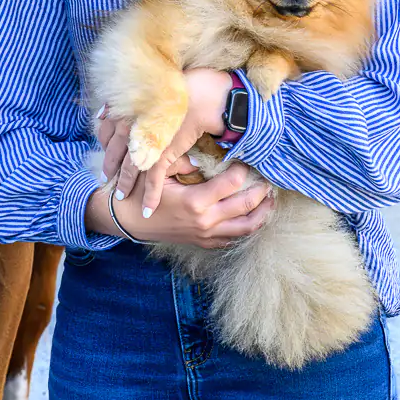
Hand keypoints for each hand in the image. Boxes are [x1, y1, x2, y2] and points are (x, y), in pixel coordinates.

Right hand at [93, 164, 274, 250]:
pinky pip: (233, 239)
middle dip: (262, 192)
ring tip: (271, 201)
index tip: (246, 159)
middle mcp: (206, 221)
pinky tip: (253, 217)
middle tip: (269, 179)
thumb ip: (181, 161)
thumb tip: (202, 157)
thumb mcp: (158, 171)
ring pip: (246, 228)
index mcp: (195, 201)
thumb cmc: (142, 192)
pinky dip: (247, 228)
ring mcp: (206, 235)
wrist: (129, 221)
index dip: (242, 169)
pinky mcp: (204, 242)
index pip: (231, 183)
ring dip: (262, 214)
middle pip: (246, 206)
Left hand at [102, 68, 239, 216]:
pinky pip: (153, 179)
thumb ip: (138, 96)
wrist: (203, 95)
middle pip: (114, 152)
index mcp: (127, 108)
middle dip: (109, 167)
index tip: (103, 150)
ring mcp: (144, 141)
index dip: (104, 143)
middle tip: (104, 179)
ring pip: (129, 168)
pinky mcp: (162, 154)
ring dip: (125, 185)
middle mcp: (130, 124)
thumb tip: (126, 99)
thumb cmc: (181, 87)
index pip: (106, 129)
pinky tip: (147, 210)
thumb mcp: (153, 87)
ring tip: (121, 198)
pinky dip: (150, 196)